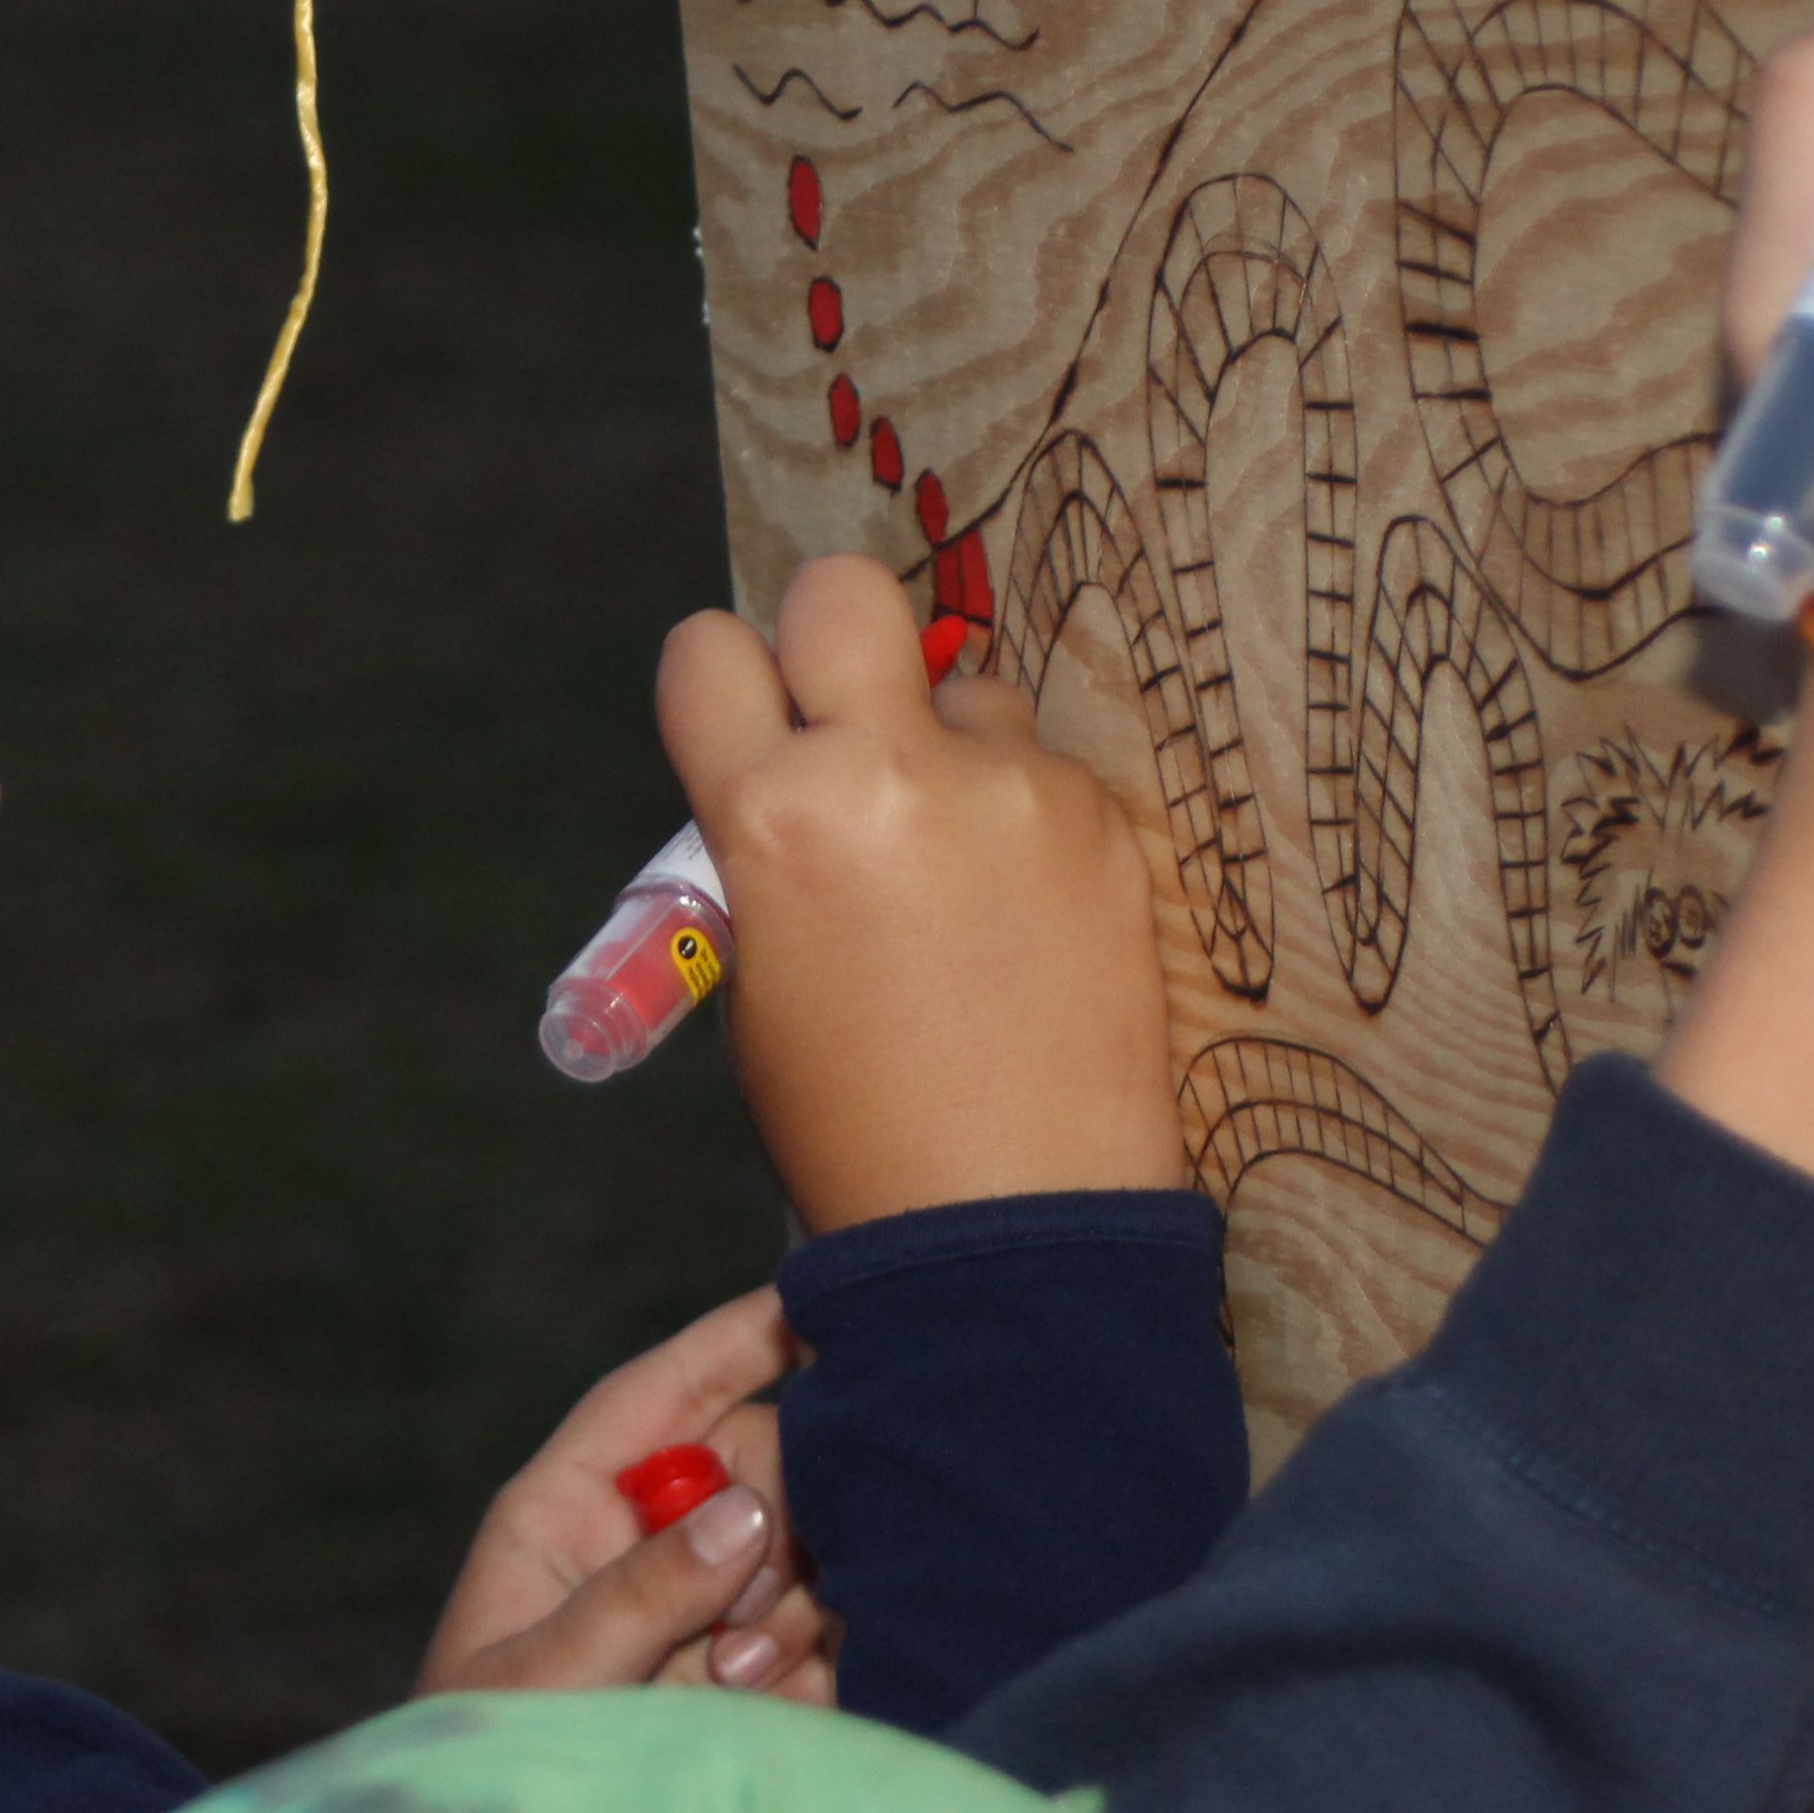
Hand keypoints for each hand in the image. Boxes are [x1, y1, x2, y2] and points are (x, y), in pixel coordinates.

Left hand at [417, 1290, 833, 1703]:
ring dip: (794, 1612)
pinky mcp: (753, 1682)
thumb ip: (640, 1595)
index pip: (657, 1395)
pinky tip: (770, 1715)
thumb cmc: (491, 1765)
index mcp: (567, 1513)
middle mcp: (640, 1545)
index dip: (730, 1339)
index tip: (811, 1295)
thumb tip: (746, 1509)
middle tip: (744, 1612)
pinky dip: (822, 1670)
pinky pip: (827, 1641)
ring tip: (733, 1685)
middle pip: (754, 1464)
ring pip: (802, 1552)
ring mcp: (701, 1614)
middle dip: (776, 1517)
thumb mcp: (546, 1677)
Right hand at [652, 553, 1178, 1233]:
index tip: (746, 727)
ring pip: (968, 691)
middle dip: (833, 636)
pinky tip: (1025, 922)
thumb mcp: (757, 984)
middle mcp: (890, 772)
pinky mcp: (1103, 821)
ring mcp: (1014, 788)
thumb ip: (766, 857)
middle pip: (849, 590)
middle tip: (845, 719)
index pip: (710, 649)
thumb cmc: (853, 1127)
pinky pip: (1045, 774)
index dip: (725, 686)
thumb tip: (790, 786)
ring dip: (949, 747)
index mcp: (772, 817)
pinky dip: (1025, 824)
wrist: (1012, 1222)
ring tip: (958, 866)